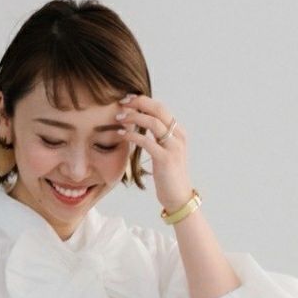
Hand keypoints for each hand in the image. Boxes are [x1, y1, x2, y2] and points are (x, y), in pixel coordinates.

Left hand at [114, 92, 193, 211]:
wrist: (178, 198)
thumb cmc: (169, 177)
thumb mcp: (165, 152)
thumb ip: (158, 138)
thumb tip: (142, 125)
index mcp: (178, 132)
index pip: (160, 108)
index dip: (143, 100)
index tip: (128, 99)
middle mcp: (178, 136)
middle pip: (158, 109)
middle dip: (138, 102)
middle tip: (122, 102)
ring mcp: (173, 147)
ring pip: (153, 122)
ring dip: (133, 117)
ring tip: (118, 118)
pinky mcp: (165, 159)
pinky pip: (146, 141)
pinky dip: (132, 135)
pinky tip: (121, 134)